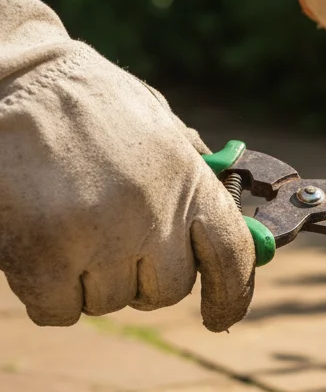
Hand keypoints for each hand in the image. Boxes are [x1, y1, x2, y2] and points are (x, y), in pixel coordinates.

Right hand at [0, 0, 254, 330]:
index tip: (220, 315)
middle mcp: (152, 212)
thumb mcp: (158, 124)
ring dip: (88, 280)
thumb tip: (237, 225)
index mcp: (189, 178)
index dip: (231, 294)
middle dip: (140, 278)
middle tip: (110, 242)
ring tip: (67, 226)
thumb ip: (194, 173)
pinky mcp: (43, 254)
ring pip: (108, 301)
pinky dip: (48, 295)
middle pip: (166, 290)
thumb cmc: (86, 102)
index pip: (233, 255)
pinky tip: (38, 253)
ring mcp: (98, 236)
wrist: (10, 75)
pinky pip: (59, 309)